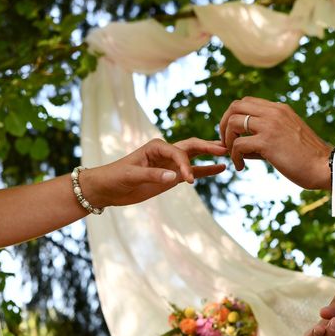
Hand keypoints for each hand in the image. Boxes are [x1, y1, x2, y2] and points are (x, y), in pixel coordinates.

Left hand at [84, 138, 226, 207]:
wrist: (107, 189)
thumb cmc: (115, 177)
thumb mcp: (131, 175)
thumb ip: (152, 175)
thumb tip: (175, 177)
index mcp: (156, 146)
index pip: (178, 152)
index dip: (186, 165)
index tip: (189, 180)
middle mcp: (165, 152)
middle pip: (192, 146)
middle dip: (208, 147)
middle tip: (225, 148)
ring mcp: (170, 164)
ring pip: (195, 157)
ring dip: (210, 155)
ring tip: (227, 154)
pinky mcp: (171, 177)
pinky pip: (192, 172)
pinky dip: (206, 170)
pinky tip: (220, 168)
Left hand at [219, 97, 332, 189]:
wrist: (325, 166)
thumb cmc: (306, 157)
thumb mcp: (285, 137)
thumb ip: (264, 136)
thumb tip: (238, 147)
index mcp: (279, 109)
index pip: (246, 102)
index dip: (233, 116)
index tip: (233, 134)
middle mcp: (274, 112)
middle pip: (235, 106)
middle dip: (224, 124)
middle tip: (225, 143)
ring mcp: (270, 125)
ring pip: (233, 122)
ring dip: (228, 140)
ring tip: (234, 155)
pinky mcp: (267, 141)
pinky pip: (238, 144)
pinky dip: (234, 156)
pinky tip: (240, 166)